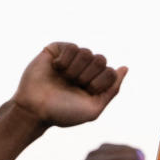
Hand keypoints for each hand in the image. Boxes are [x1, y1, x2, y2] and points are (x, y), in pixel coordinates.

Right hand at [11, 42, 126, 128]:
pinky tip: (56, 68)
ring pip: (87, 52)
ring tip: (64, 78)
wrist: (35, 109)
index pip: (110, 72)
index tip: (85, 92)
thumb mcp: (93, 109)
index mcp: (94, 81)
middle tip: (73, 85)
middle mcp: (83, 68)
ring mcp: (70, 58)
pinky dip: (65, 61)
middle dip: (87, 76)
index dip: (99, 83)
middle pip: (101, 60)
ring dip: (75, 70)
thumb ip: (112, 89)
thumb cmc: (62, 113)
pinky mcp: (56, 50)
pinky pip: (72, 47)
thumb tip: (124, 68)